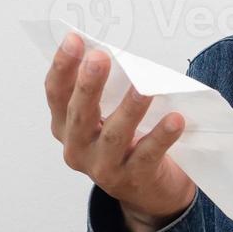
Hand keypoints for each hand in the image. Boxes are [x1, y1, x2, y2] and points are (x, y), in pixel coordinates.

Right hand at [45, 32, 196, 225]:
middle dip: (88, 85)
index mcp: (66, 127)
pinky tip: (175, 120)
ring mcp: (104, 168)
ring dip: (130, 109)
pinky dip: (161, 136)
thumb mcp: (110, 116)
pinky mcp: (133, 180)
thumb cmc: (130, 141)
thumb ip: (109, 92)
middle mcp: (78, 148)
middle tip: (99, 57)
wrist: (151, 192)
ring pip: (114, 135)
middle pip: (80, 114)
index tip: (73, 40)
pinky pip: (147, 155)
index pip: (56, 94)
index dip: (62, 67)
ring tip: (145, 88)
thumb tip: (123, 56)